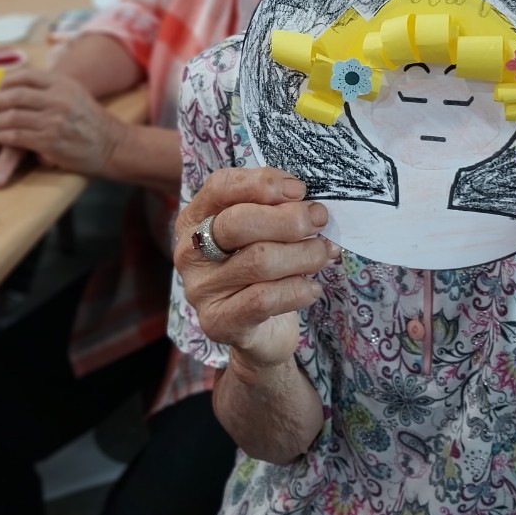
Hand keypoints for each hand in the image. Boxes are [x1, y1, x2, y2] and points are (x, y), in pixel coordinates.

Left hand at [0, 69, 122, 174]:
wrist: (112, 145)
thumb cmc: (91, 121)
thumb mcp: (75, 94)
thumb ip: (50, 88)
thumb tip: (17, 85)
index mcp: (63, 84)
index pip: (24, 76)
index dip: (5, 83)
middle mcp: (58, 99)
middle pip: (13, 96)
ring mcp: (53, 120)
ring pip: (10, 117)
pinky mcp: (48, 141)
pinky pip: (15, 136)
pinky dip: (4, 137)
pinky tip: (5, 137)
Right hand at [174, 167, 336, 368]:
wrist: (263, 332)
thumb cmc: (266, 270)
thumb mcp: (265, 232)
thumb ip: (277, 210)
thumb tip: (308, 203)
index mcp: (196, 217)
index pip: (220, 186)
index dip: (262, 183)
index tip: (299, 190)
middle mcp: (191, 251)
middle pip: (238, 222)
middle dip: (289, 219)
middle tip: (319, 220)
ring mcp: (200, 288)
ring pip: (259, 261)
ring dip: (303, 254)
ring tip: (324, 254)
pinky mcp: (217, 321)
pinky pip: (264, 298)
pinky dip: (298, 289)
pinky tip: (313, 287)